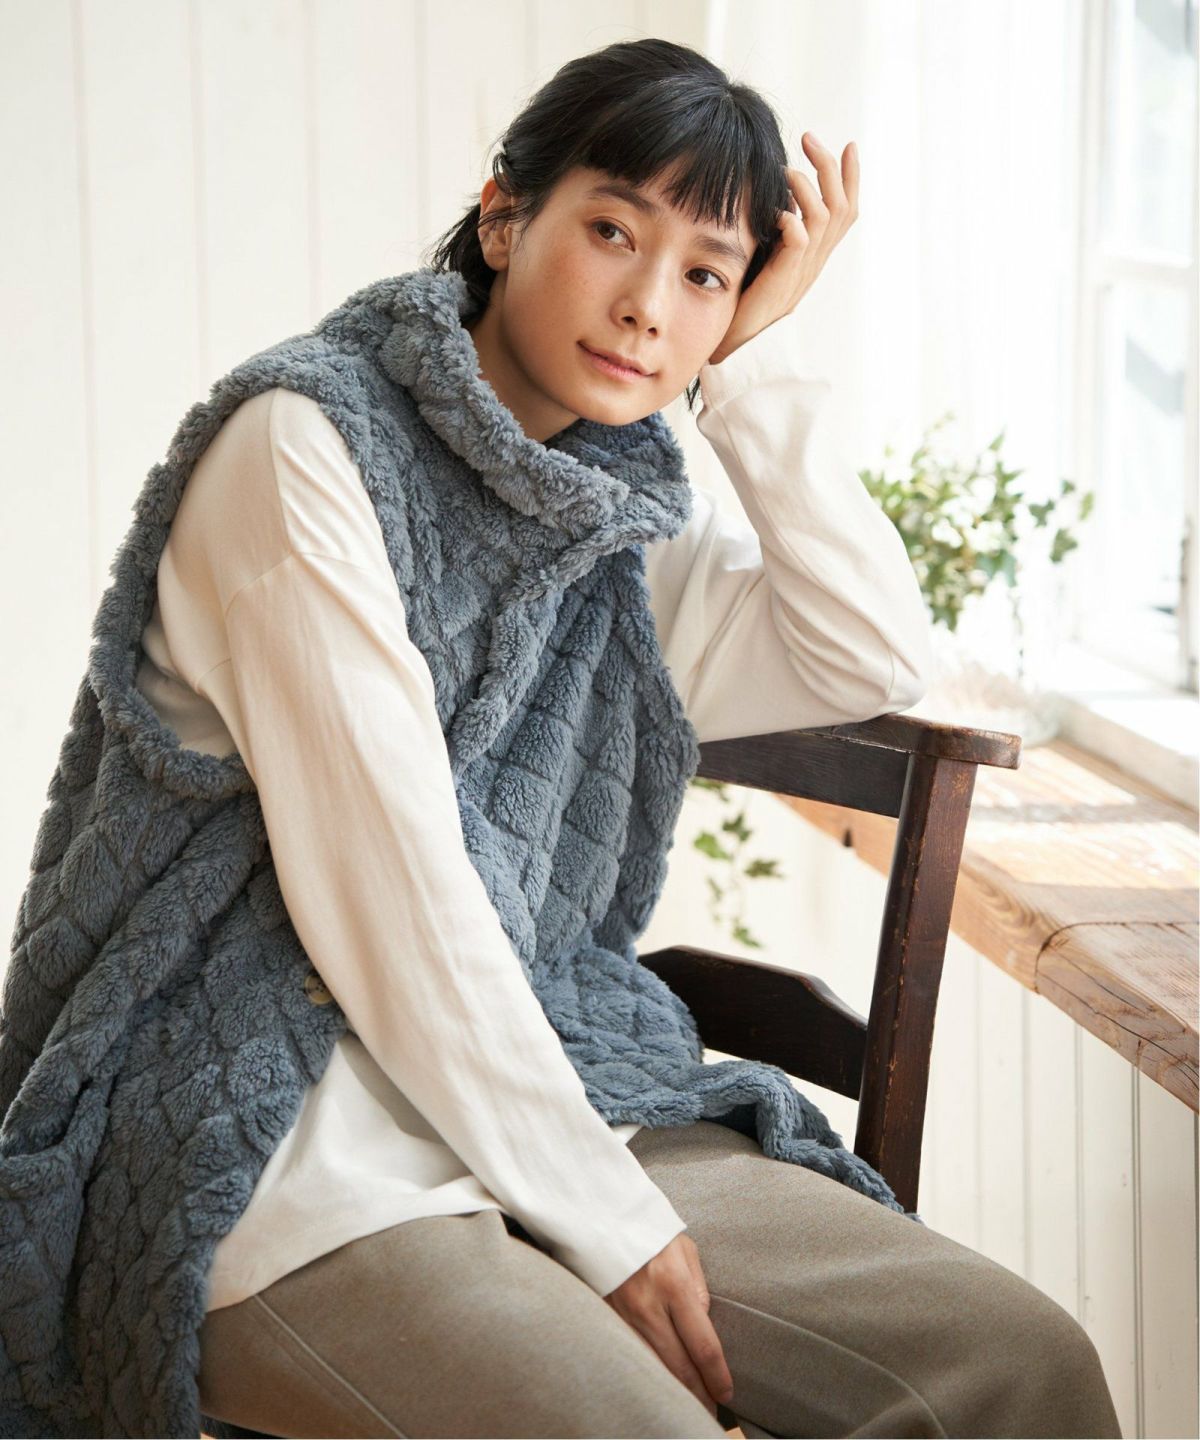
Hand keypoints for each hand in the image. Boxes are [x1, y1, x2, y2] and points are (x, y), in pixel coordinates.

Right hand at [604, 1232, 733, 1421]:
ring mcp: (624, 1316)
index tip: (726, 1393)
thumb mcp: (684, 1250)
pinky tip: (660, 1383)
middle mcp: (648, 1306)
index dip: (717, 1376)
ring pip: (655, 1368)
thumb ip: (698, 1288)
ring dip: (675, 1391)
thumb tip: (704, 1324)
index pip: (703, 1345)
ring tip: (690, 1403)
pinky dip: (650, 1375)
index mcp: (674, 1285)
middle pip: (680, 1367)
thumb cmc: (649, 1231)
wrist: (600, 1219)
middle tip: (711, 1410)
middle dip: (699, 1395)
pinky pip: (633, 1357)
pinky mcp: (608, 1320)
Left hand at [709, 133, 859, 364]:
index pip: (846, 211)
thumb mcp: (770, 253)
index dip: (852, 178)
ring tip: (786, 170)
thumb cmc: (744, 292)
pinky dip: (790, 219)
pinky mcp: (784, 279)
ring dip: (806, 187)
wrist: (734, 335)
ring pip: (824, 217)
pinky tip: (775, 210)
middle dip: (829, 166)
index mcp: (817, 254)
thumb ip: (782, 230)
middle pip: (843, 206)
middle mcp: (816, 261)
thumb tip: (783, 197)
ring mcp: (803, 271)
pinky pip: (799, 240)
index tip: (849, 145)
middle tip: (808, 138)